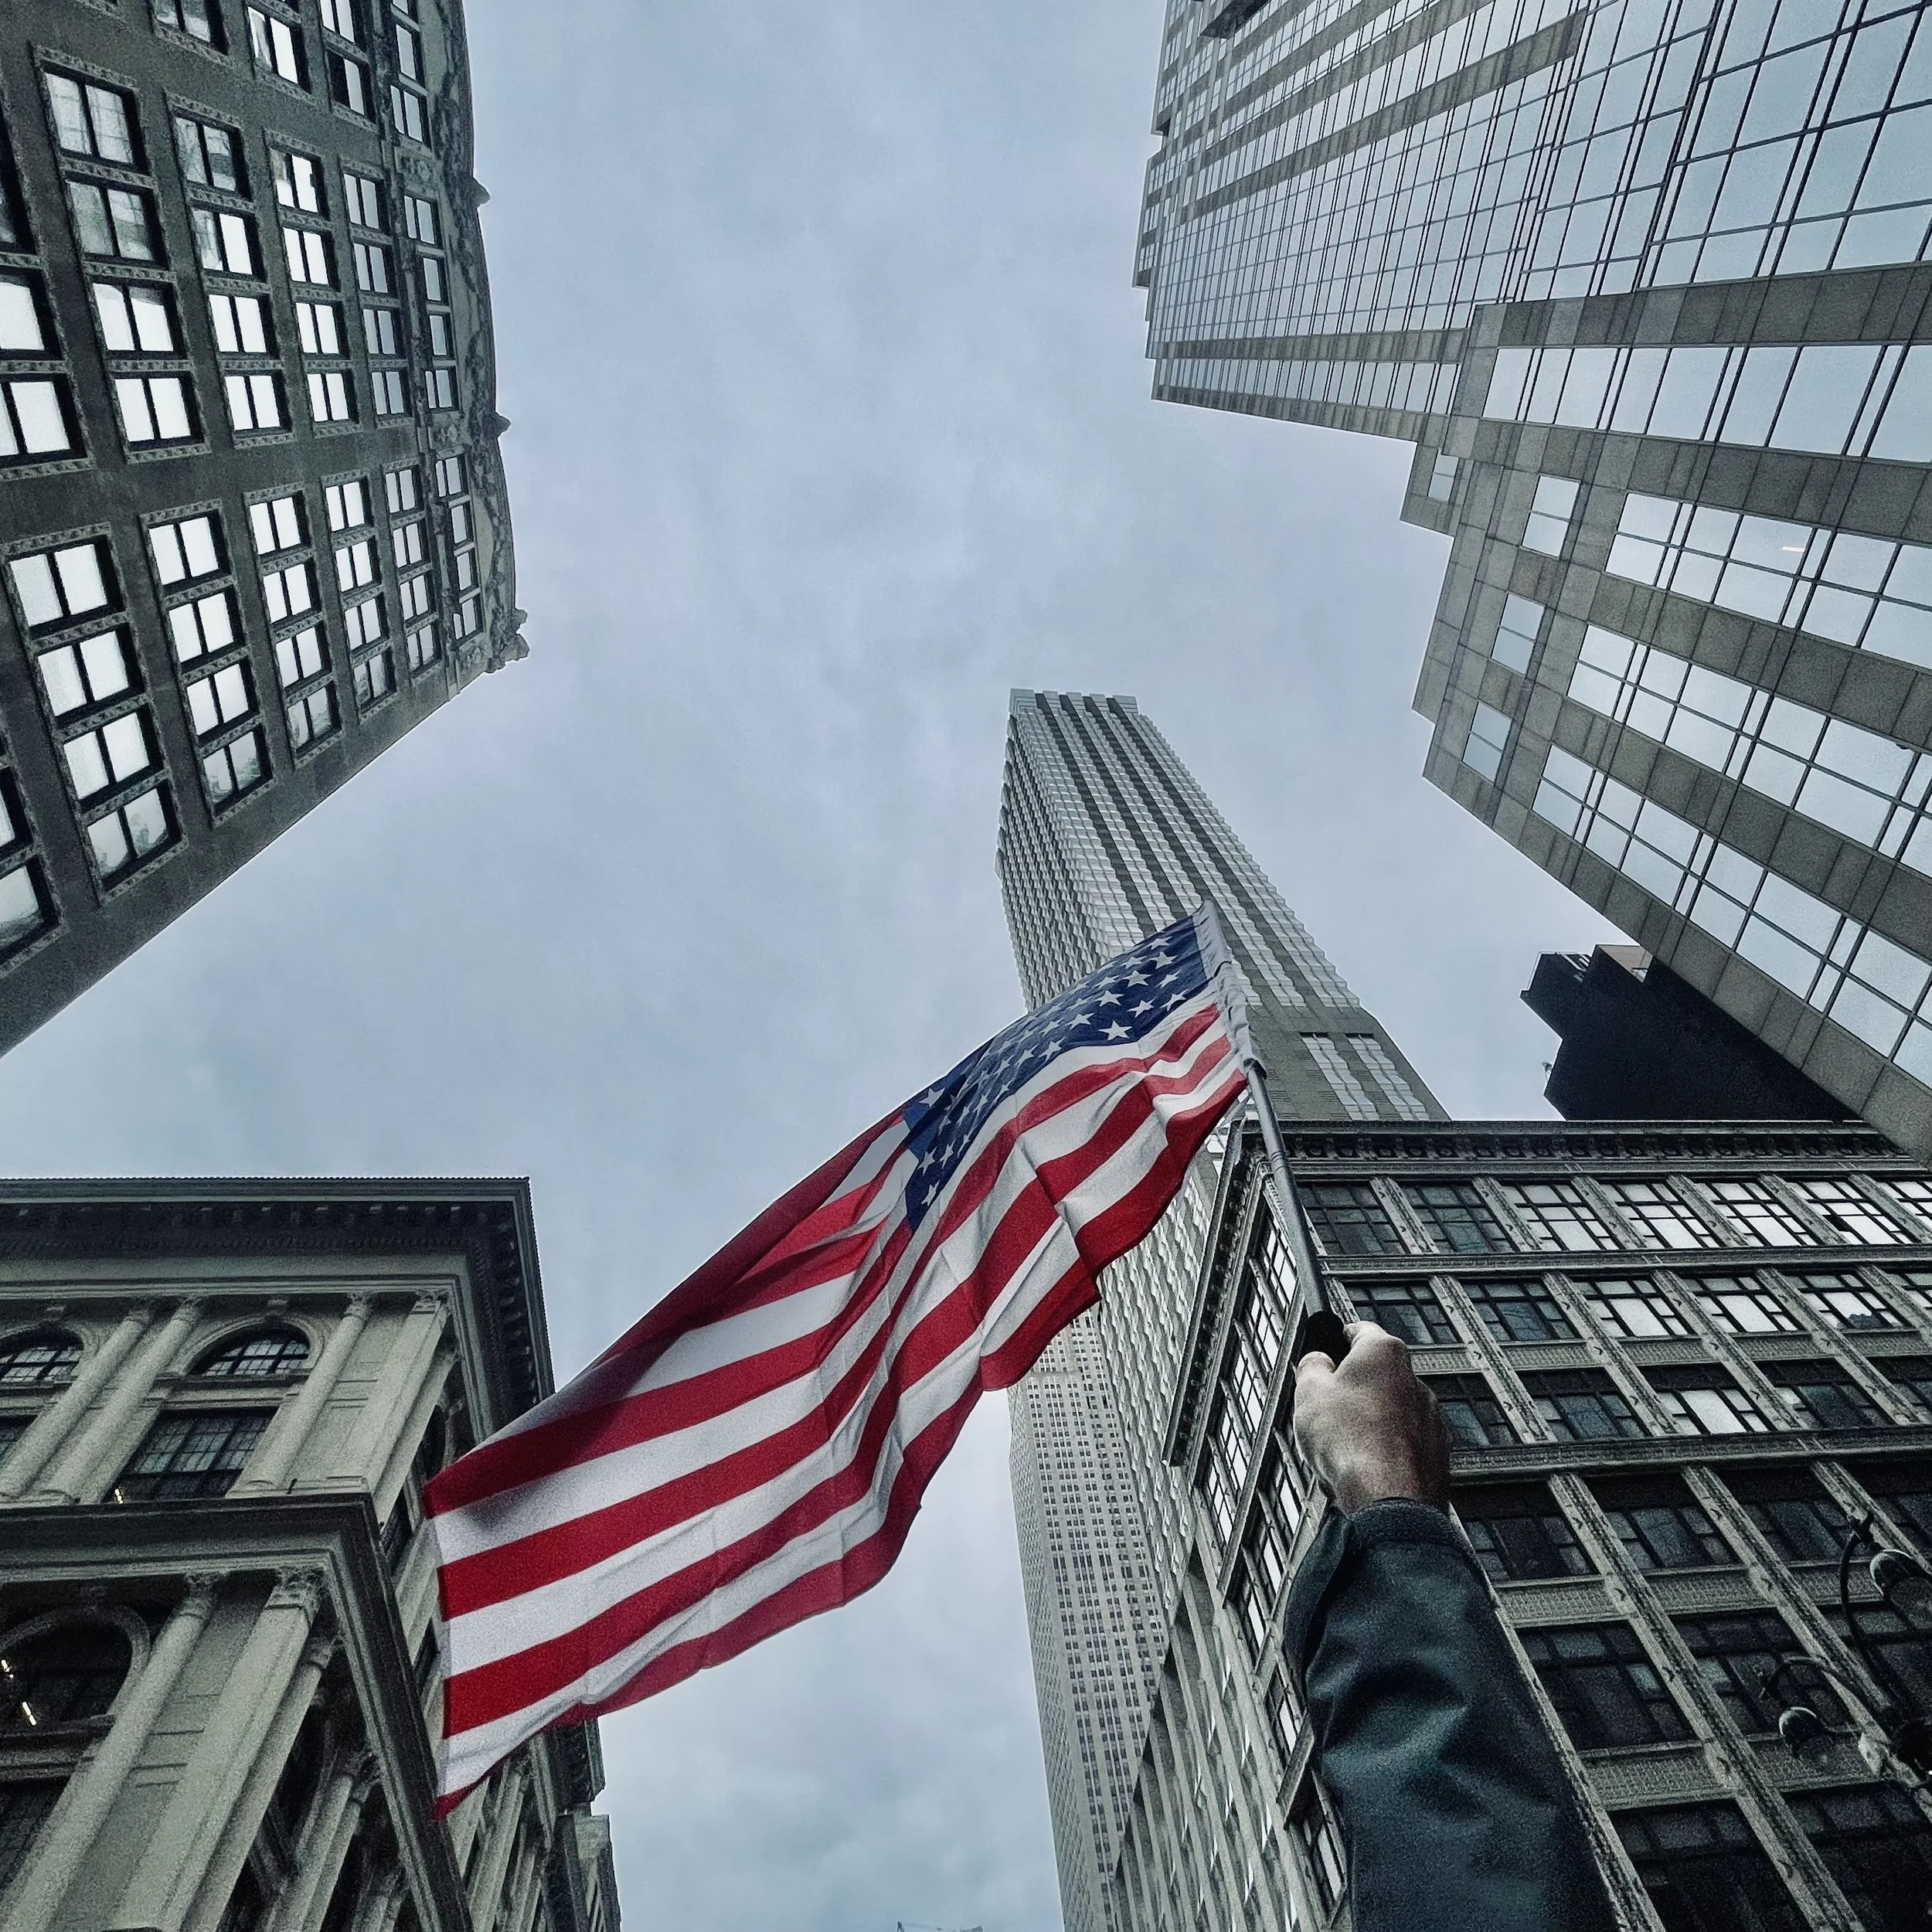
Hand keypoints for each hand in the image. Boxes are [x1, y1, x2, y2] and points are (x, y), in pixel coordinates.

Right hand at [1293, 1321, 1450, 1514]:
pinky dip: (1386, 1450)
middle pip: (1376, 1374)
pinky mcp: (1437, 1451)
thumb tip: (1317, 1362)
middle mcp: (1414, 1379)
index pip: (1360, 1330)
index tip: (1329, 1346)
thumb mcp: (1308, 1392)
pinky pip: (1404, 1443)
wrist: (1389, 1499)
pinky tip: (1364, 1467)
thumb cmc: (1350, 1442)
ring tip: (1342, 1447)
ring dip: (1370, 1422)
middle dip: (1352, 1389)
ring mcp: (1430, 1416)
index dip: (1339, 1336)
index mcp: (1384, 1353)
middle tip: (1326, 1407)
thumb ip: (1311, 1366)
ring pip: (1391, 1411)